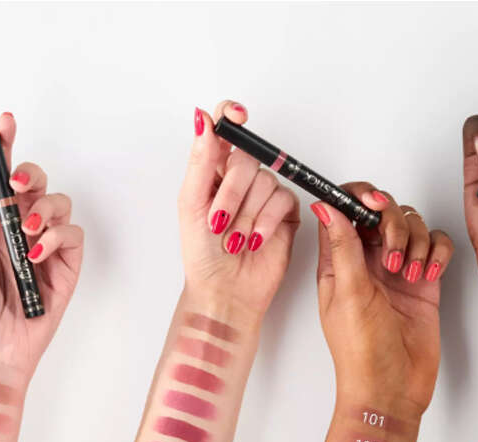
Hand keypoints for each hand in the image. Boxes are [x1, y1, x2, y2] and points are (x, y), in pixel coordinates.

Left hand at [0, 112, 83, 379]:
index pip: (0, 179)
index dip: (4, 148)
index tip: (6, 121)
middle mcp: (20, 231)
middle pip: (37, 184)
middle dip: (30, 176)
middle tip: (19, 189)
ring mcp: (46, 248)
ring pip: (60, 204)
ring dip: (44, 211)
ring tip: (26, 235)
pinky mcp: (67, 267)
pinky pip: (73, 236)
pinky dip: (56, 237)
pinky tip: (37, 254)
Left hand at [178, 101, 299, 317]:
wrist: (225, 291)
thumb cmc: (202, 255)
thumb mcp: (192, 204)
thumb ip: (200, 160)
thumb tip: (203, 118)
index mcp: (213, 170)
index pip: (226, 127)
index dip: (232, 115)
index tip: (237, 117)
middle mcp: (240, 178)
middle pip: (246, 158)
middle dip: (231, 193)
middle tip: (219, 222)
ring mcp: (264, 194)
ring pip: (265, 180)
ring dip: (246, 216)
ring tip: (235, 241)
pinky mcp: (285, 212)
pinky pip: (283, 200)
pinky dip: (266, 222)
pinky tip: (254, 241)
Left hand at [313, 187, 452, 417]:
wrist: (392, 389)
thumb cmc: (362, 352)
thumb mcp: (348, 294)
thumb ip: (342, 246)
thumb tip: (325, 205)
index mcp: (338, 262)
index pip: (344, 210)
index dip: (359, 198)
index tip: (373, 204)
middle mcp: (366, 262)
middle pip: (383, 212)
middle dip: (393, 223)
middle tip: (393, 256)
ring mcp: (396, 271)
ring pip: (412, 225)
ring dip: (416, 242)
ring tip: (408, 276)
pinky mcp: (423, 282)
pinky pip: (436, 246)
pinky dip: (437, 253)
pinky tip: (428, 275)